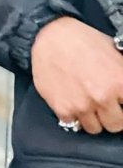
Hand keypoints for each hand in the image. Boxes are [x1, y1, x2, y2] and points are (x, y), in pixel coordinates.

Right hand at [31, 16, 122, 133]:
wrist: (52, 38)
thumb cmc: (84, 42)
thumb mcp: (116, 55)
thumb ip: (121, 78)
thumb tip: (122, 93)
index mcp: (121, 82)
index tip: (119, 105)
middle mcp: (103, 97)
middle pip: (116, 125)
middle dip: (113, 117)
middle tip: (106, 108)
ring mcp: (82, 106)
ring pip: (94, 129)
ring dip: (93, 119)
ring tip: (88, 106)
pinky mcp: (62, 109)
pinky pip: (72, 124)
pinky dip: (72, 116)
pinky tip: (72, 102)